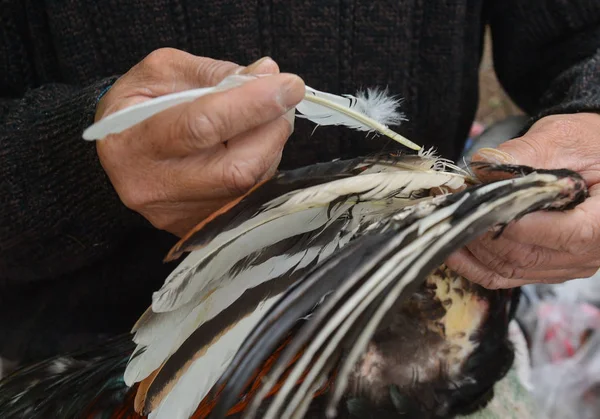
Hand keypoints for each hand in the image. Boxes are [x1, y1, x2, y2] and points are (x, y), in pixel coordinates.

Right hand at [95, 48, 304, 235]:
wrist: (118, 151)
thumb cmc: (138, 105)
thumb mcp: (162, 73)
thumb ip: (213, 73)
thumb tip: (266, 73)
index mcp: (134, 142)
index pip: (202, 127)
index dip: (252, 105)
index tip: (289, 85)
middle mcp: (154, 188)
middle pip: (236, 170)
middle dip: (272, 130)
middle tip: (281, 99)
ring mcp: (177, 215)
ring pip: (249, 186)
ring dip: (270, 146)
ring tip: (261, 118)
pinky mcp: (197, 227)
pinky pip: (248, 198)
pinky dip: (261, 165)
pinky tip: (250, 145)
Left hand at [447, 112, 599, 288]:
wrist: (592, 158)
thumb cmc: (584, 145)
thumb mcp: (559, 139)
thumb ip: (523, 154)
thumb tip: (482, 169)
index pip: (563, 234)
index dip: (517, 224)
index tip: (481, 205)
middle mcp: (590, 253)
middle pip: (528, 255)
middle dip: (483, 231)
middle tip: (453, 206)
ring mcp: (566, 266)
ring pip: (511, 269)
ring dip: (474, 247)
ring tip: (449, 220)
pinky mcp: (544, 269)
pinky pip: (505, 276)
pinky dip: (474, 265)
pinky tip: (452, 247)